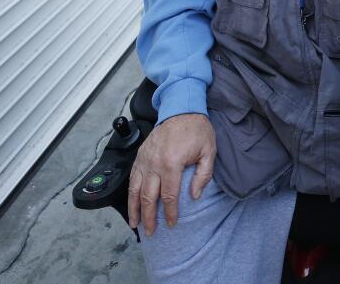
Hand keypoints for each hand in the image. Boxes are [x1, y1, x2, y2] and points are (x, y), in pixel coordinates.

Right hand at [127, 113, 215, 235]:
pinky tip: (131, 202)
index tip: (172, 224)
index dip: (170, 213)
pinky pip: (132, 177)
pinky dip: (130, 192)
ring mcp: (144, 159)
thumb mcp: (208, 151)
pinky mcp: (140, 155)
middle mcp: (154, 163)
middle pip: (148, 197)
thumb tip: (194, 196)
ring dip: (134, 208)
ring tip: (135, 223)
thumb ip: (203, 175)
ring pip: (135, 189)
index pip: (169, 196)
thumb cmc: (196, 130)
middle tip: (150, 231)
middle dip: (149, 217)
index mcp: (171, 163)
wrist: (181, 108)